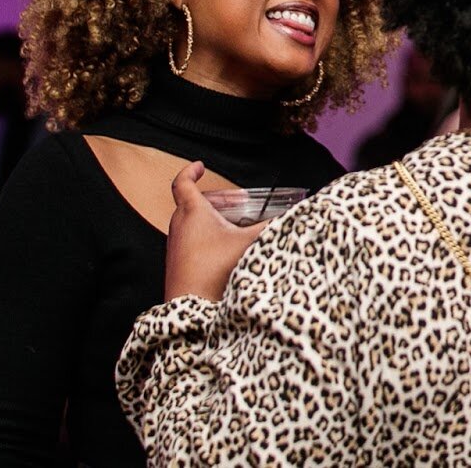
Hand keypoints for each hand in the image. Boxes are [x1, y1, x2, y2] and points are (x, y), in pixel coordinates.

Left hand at [163, 161, 268, 300]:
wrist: (190, 305)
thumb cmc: (214, 268)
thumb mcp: (249, 242)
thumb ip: (272, 227)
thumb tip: (293, 216)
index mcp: (192, 212)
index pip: (183, 183)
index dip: (191, 171)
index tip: (201, 166)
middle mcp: (180, 225)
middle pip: (194, 202)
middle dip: (218, 198)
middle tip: (239, 201)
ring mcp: (177, 244)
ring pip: (193, 221)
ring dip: (214, 217)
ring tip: (237, 224)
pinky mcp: (179, 261)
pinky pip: (192, 238)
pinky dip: (208, 234)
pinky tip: (228, 247)